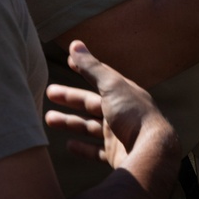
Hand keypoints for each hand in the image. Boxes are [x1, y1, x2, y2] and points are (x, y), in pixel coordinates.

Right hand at [44, 41, 175, 169]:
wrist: (151, 152)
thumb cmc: (133, 115)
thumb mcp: (111, 86)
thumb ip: (92, 67)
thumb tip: (75, 44)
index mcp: (124, 93)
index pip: (101, 77)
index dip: (85, 68)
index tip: (68, 60)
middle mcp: (123, 112)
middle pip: (91, 103)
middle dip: (70, 97)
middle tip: (49, 92)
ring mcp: (120, 134)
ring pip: (90, 126)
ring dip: (70, 122)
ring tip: (48, 119)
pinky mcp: (117, 154)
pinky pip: (97, 151)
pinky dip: (83, 148)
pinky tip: (69, 145)